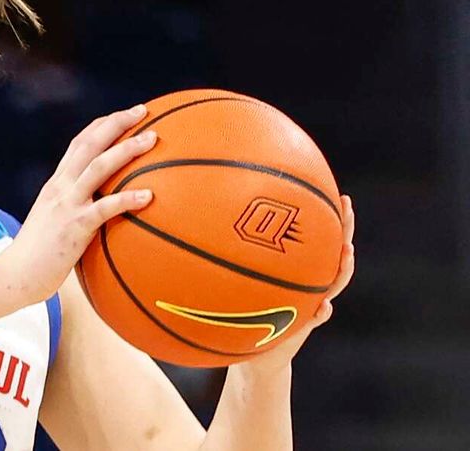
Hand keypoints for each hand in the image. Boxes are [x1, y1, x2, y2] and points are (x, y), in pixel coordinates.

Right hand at [0, 104, 158, 304]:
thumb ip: (73, 210)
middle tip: (144, 111)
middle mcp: (60, 187)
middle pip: (89, 144)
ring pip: (99, 167)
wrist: (15, 275)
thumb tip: (100, 210)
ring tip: (152, 138)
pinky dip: (127, 199)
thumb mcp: (54, 222)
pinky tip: (150, 196)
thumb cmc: (38, 256)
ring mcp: (66, 205)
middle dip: (117, 123)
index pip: (79, 144)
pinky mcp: (74, 227)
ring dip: (127, 149)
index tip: (124, 114)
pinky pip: (105, 208)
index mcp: (56, 184)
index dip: (102, 126)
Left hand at [241, 194, 356, 371]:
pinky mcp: (305, 325)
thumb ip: (224, 259)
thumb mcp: (230, 281)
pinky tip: (324, 307)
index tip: (326, 189)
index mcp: (292, 267)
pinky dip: (322, 312)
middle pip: (331, 249)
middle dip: (342, 227)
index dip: (321, 213)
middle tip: (346, 205)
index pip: (312, 234)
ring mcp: (310, 302)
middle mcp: (306, 281)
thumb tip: (196, 222)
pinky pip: (319, 316)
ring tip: (347, 251)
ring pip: (334, 281)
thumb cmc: (239, 313)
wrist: (254, 353)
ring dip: (343, 267)